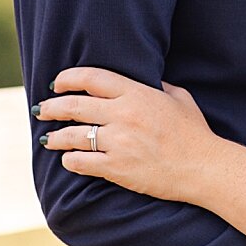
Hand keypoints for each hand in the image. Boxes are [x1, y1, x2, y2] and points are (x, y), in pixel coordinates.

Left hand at [34, 66, 218, 201]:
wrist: (203, 167)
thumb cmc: (194, 133)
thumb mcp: (180, 99)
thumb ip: (158, 87)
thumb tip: (144, 80)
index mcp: (138, 94)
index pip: (92, 78)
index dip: (68, 78)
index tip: (57, 83)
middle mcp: (124, 115)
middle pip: (74, 105)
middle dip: (52, 107)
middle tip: (42, 110)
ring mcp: (118, 142)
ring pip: (72, 135)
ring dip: (54, 137)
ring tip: (47, 139)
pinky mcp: (116, 167)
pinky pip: (81, 162)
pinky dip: (70, 160)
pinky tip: (68, 160)